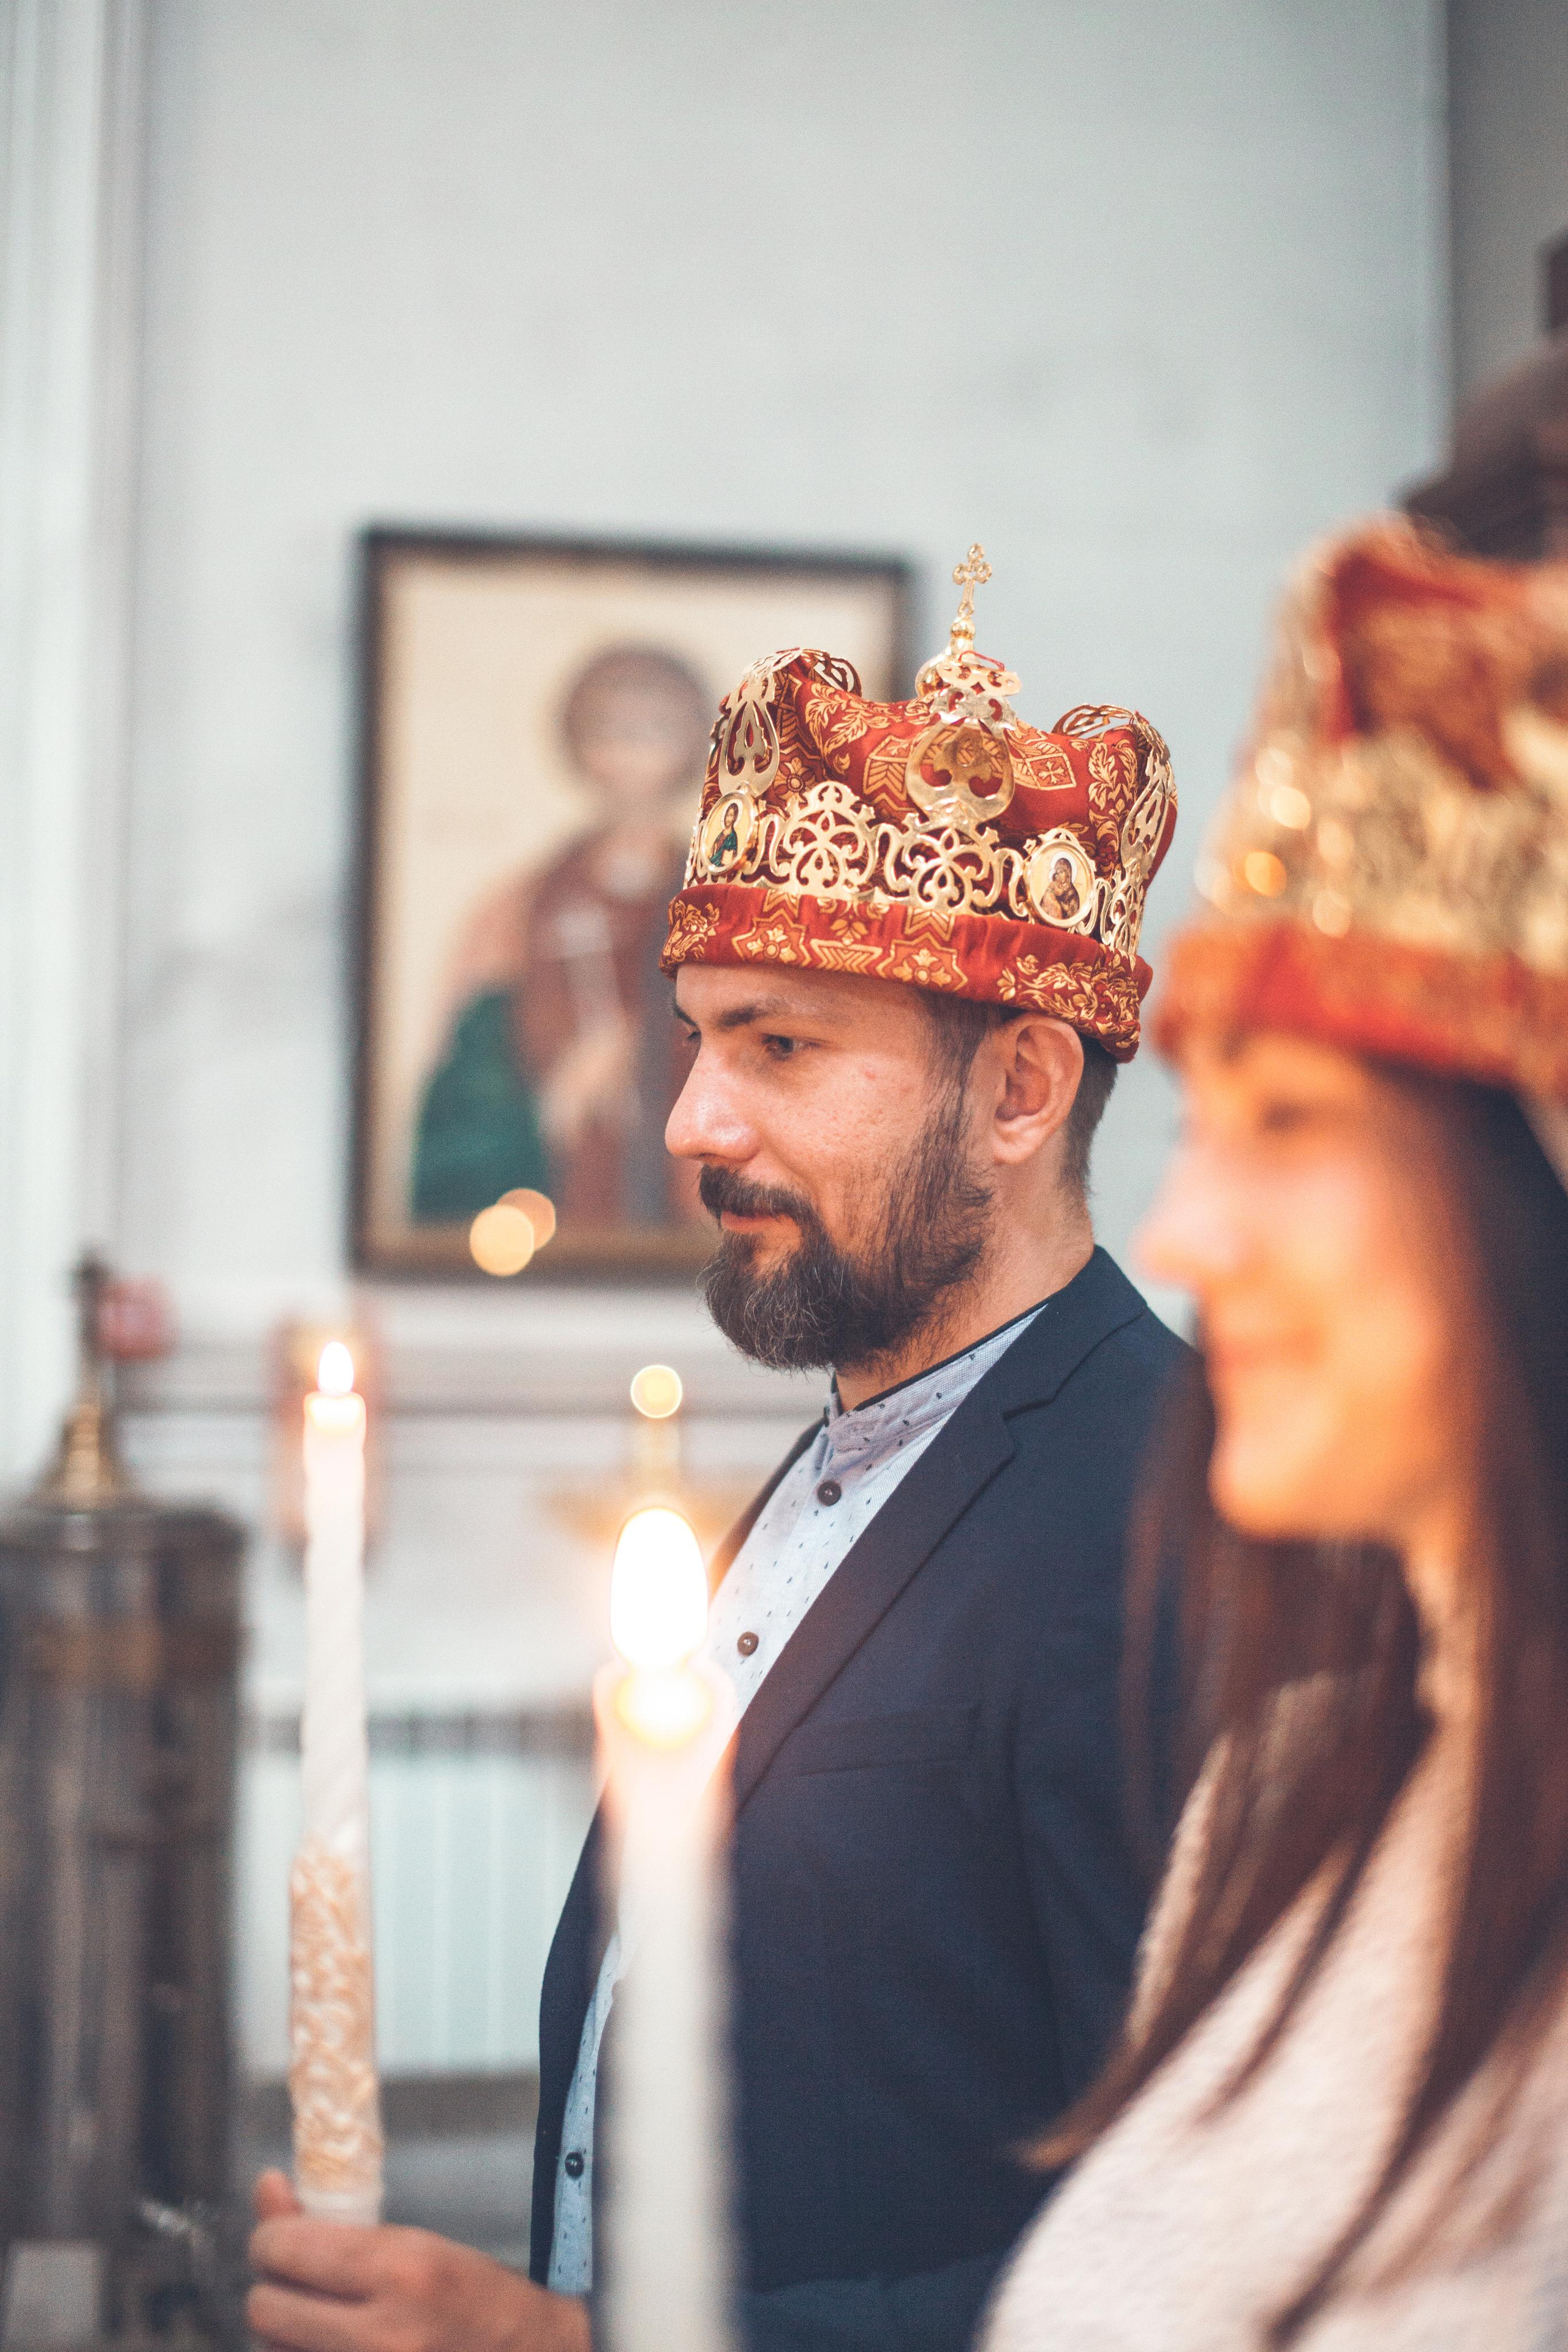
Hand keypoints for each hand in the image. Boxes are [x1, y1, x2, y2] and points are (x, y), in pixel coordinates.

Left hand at [248, 2172, 590, 2351]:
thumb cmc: (475, 2299)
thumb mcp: (416, 2245)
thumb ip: (331, 2222)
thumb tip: (266, 2187)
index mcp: (402, 2270)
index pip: (287, 2249)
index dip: (272, 2238)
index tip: (281, 2237)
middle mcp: (382, 2336)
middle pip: (266, 2310)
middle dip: (273, 2288)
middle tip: (297, 2280)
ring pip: (272, 2351)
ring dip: (283, 2334)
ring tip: (319, 2320)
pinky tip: (329, 2344)